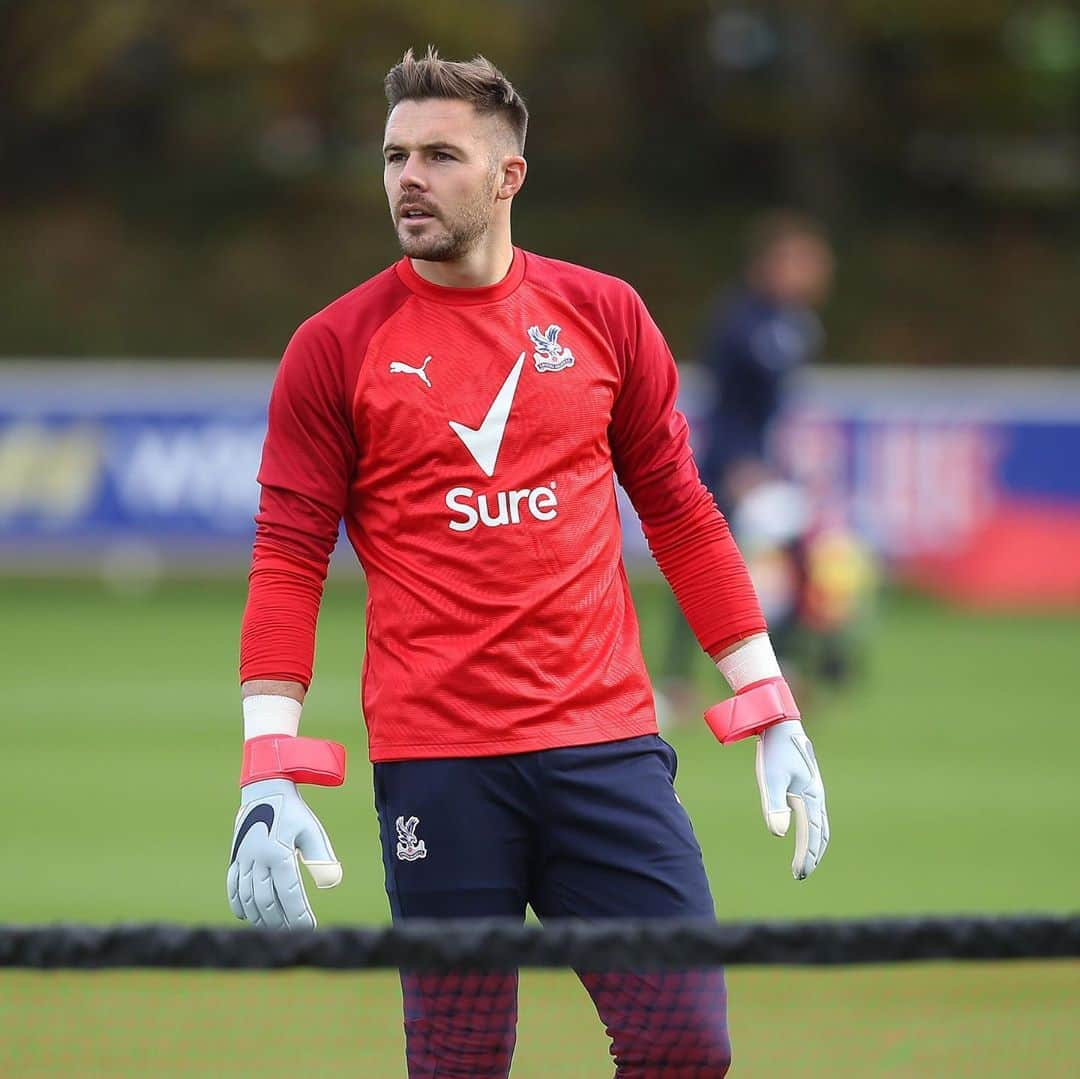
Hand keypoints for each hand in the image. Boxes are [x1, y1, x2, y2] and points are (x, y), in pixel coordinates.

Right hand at [226, 778, 341, 929]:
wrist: (266, 790)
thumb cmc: (293, 812)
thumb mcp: (311, 831)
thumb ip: (321, 857)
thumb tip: (333, 882)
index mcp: (279, 853)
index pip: (289, 893)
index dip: (298, 914)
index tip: (309, 928)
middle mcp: (258, 859)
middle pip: (267, 900)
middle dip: (280, 920)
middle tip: (293, 932)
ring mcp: (244, 859)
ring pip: (248, 897)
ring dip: (260, 916)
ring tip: (275, 927)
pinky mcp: (235, 857)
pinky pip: (232, 886)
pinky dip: (238, 904)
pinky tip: (248, 916)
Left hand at [755, 719, 828, 878]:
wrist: (781, 723)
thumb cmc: (774, 751)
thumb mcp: (770, 778)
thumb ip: (774, 806)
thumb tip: (779, 834)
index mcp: (811, 797)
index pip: (812, 835)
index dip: (806, 856)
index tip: (799, 874)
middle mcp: (816, 795)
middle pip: (821, 833)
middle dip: (813, 855)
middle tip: (801, 874)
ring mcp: (814, 789)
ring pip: (820, 823)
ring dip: (815, 844)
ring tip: (805, 860)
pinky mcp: (807, 783)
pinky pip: (815, 813)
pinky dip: (814, 829)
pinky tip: (805, 831)